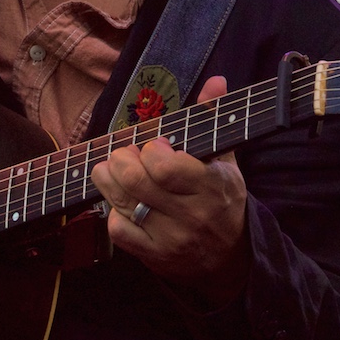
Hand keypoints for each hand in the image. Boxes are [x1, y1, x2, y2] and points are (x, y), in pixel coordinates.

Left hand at [91, 76, 250, 303]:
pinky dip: (112, 213)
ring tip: (114, 171)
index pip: (165, 166)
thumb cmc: (222, 200)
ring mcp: (171, 237)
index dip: (150, 149)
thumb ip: (214, 119)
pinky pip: (118, 229)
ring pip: (120, 201)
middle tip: (124, 155)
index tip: (154, 145)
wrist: (231, 257)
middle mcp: (191, 214)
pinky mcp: (154, 255)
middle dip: (120, 159)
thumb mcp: (225, 160)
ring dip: (108, 179)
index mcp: (211, 186)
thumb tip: (216, 81)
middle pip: (134, 180)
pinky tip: (122, 204)